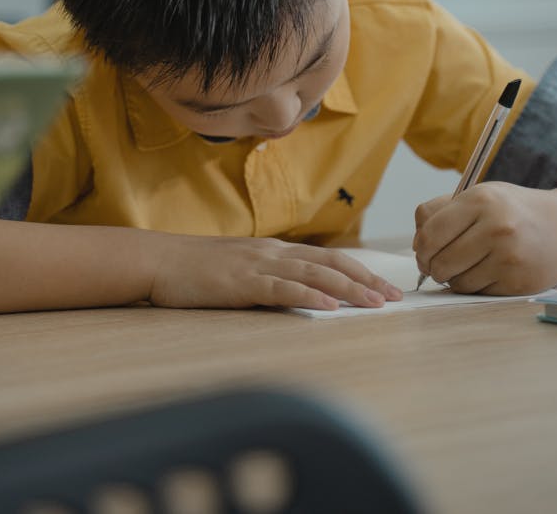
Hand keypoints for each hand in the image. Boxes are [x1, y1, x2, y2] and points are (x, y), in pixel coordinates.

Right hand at [148, 234, 402, 310]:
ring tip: (375, 302)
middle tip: (395, 297)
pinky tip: (329, 305)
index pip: (329, 258)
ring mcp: (259, 265)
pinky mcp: (243, 282)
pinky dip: (309, 295)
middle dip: (367, 280)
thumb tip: (301, 294)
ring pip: (315, 273)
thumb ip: (270, 278)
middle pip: (331, 263)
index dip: (361, 272)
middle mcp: (274, 252)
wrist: (161, 260)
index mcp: (276, 250)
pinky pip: (282, 288)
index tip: (387, 288)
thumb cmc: (198, 271)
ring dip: (349, 289)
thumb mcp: (242, 270)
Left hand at [413, 182, 556, 295]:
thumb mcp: (478, 196)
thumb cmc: (511, 211)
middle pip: (440, 261)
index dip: (420, 248)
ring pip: (456, 281)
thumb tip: (416, 244)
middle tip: (436, 265)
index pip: (430, 232)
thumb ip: (440, 211)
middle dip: (432, 267)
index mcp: (480, 200)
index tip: (421, 253)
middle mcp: (496, 227)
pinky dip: (474, 286)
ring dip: (453, 278)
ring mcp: (509, 256)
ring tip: (464, 265)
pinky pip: (477, 292)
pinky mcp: (518, 281)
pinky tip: (485, 271)